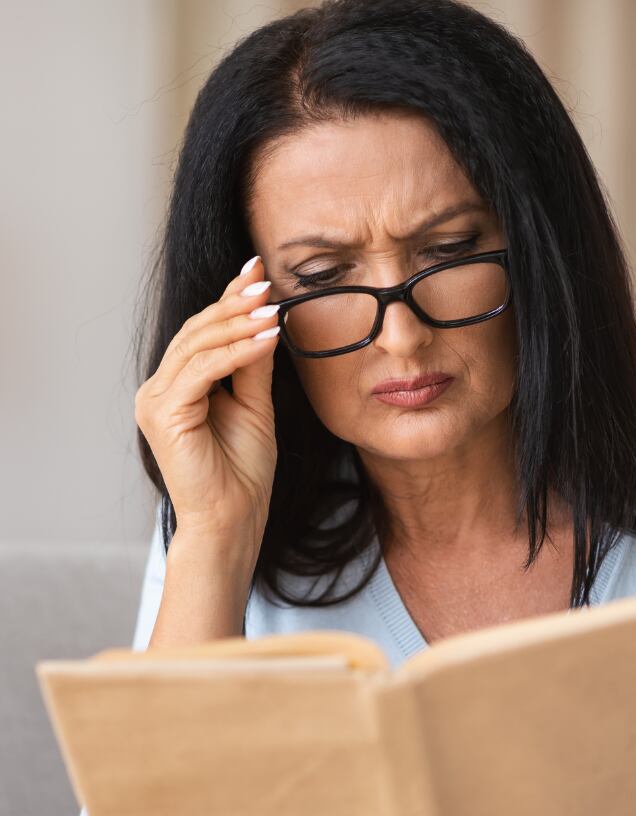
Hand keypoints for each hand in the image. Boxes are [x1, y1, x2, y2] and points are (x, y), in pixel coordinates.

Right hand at [134, 254, 281, 539]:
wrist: (233, 518)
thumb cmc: (242, 471)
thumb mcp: (254, 406)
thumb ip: (252, 367)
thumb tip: (267, 321)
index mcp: (177, 386)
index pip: (203, 333)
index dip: (228, 300)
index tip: (256, 270)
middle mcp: (159, 388)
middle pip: (196, 332)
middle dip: (233, 304)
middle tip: (265, 281)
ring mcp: (156, 400)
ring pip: (198, 346)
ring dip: (238, 323)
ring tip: (272, 305)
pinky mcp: (164, 412)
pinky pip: (203, 370)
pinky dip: (237, 351)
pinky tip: (266, 337)